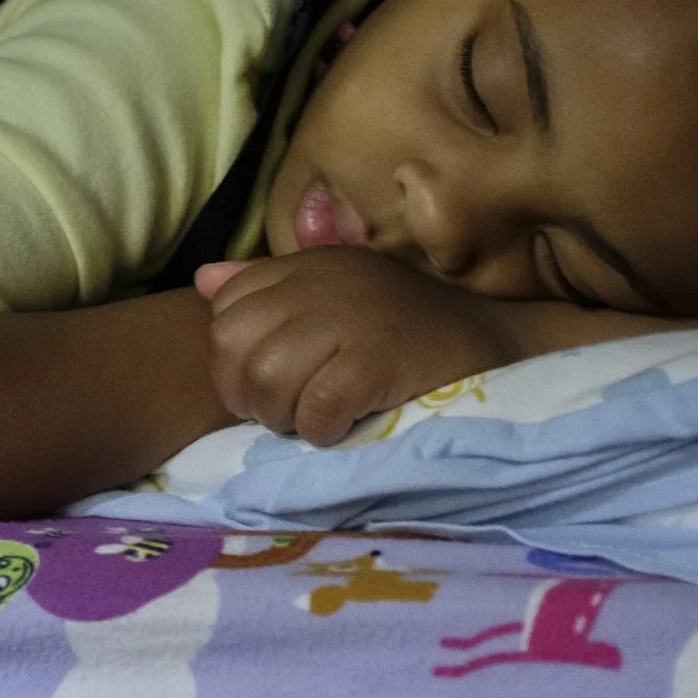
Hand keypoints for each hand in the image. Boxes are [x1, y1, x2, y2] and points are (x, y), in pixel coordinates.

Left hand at [193, 247, 518, 446]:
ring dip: (283, 417)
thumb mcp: (335, 292)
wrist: (494, 340)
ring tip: (316, 419)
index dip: (234, 361)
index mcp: (303, 268)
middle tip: (288, 412)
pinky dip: (321, 429)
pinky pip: (314, 409)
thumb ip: (266, 286)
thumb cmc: (407, 325)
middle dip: (249, 396)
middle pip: (232, 351)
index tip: (269, 383)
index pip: (223, 313)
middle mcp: (318, 286)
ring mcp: (346, 322)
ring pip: (265, 381)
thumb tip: (204, 280)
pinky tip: (345, 425)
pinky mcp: (373, 363)